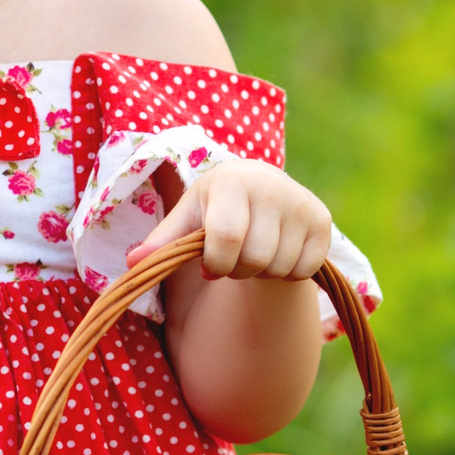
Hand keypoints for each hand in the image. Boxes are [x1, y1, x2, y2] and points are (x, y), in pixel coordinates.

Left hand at [130, 160, 332, 279]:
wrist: (261, 185)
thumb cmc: (216, 205)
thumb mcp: (188, 217)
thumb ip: (164, 241)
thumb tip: (132, 263)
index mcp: (233, 182)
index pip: (227, 239)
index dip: (215, 263)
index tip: (207, 265)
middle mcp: (273, 187)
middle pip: (254, 259)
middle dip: (237, 270)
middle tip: (232, 258)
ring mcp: (302, 204)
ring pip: (279, 268)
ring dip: (261, 272)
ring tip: (254, 251)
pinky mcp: (322, 221)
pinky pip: (303, 270)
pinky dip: (287, 273)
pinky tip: (278, 252)